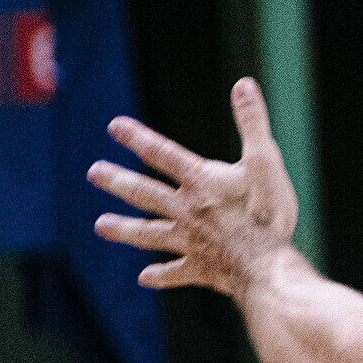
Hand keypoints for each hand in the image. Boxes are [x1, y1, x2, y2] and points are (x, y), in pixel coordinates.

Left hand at [89, 78, 300, 295]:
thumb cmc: (268, 212)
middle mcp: (187, 210)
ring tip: (100, 224)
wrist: (265, 264)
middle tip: (94, 173)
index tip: (114, 127)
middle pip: (145, 193)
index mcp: (201, 182)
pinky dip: (161, 275)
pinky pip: (176, 271)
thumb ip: (253, 123)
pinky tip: (144, 277)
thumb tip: (243, 85)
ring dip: (125, 228)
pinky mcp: (200, 268)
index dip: (138, 138)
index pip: (163, 154)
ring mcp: (190, 241)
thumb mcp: (266, 161)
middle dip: (118, 181)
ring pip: (150, 233)